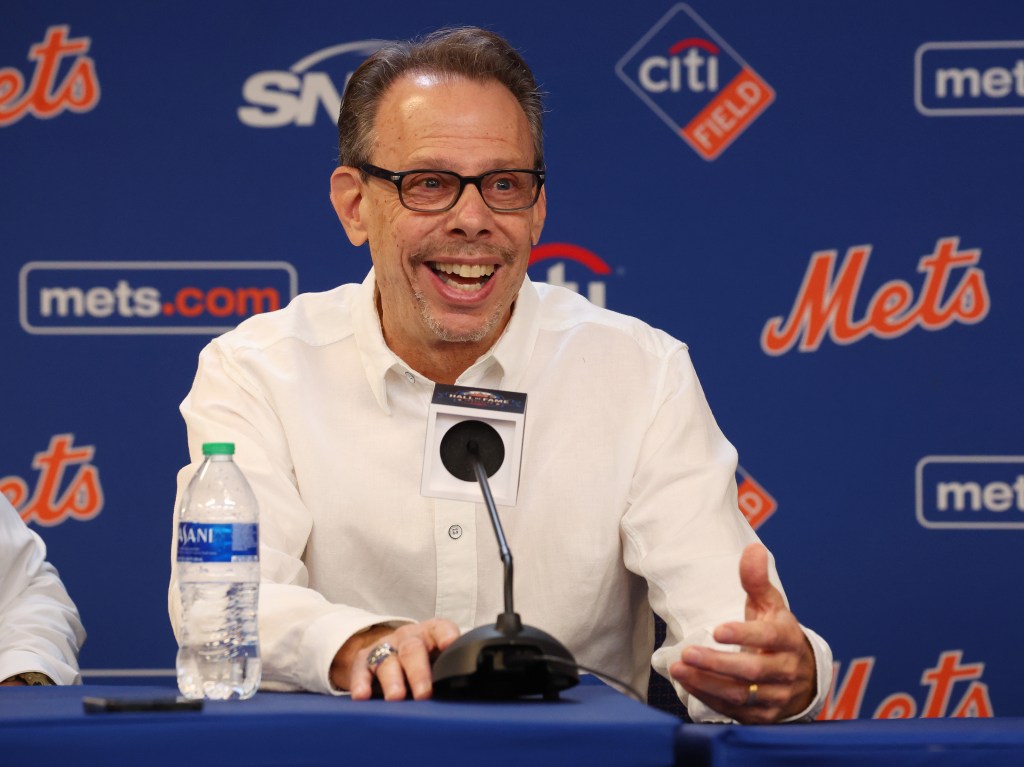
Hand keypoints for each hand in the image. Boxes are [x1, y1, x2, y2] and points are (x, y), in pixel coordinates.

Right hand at [331, 618, 459, 700]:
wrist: (390, 647)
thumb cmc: (423, 656)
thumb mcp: (438, 656)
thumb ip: (451, 667)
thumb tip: (472, 687)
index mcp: (431, 633)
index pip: (441, 628)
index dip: (446, 635)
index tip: (451, 644)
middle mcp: (408, 637)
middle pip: (413, 650)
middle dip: (418, 672)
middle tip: (424, 693)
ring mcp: (385, 646)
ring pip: (388, 661)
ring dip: (392, 680)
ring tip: (396, 698)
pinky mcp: (364, 659)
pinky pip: (360, 669)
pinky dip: (360, 683)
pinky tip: (362, 695)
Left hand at [669, 543, 815, 722]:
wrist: (801, 677)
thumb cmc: (776, 633)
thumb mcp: (769, 605)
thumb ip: (756, 580)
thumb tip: (752, 549)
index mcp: (788, 639)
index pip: (769, 639)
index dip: (744, 635)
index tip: (717, 630)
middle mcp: (785, 670)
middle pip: (752, 670)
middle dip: (718, 663)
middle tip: (687, 652)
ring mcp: (775, 696)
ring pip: (741, 694)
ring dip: (707, 682)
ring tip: (678, 668)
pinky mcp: (763, 716)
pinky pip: (734, 710)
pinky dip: (708, 697)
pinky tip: (687, 681)